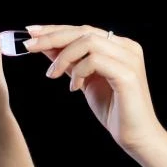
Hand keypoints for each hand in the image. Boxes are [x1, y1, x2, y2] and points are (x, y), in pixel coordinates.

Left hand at [23, 24, 164, 150]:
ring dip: (64, 56)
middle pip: (84, 31)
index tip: (31, 32)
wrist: (137, 137)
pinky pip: (94, 60)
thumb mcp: (85, 81)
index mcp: (120, 46)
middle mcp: (127, 48)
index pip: (84, 30)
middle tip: (28, 46)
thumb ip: (71, 62)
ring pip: (88, 42)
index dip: (56, 29)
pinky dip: (78, 71)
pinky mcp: (127, 74)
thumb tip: (45, 45)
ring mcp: (129, 59)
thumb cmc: (114, 110)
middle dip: (52, 37)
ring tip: (53, 74)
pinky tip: (75, 88)